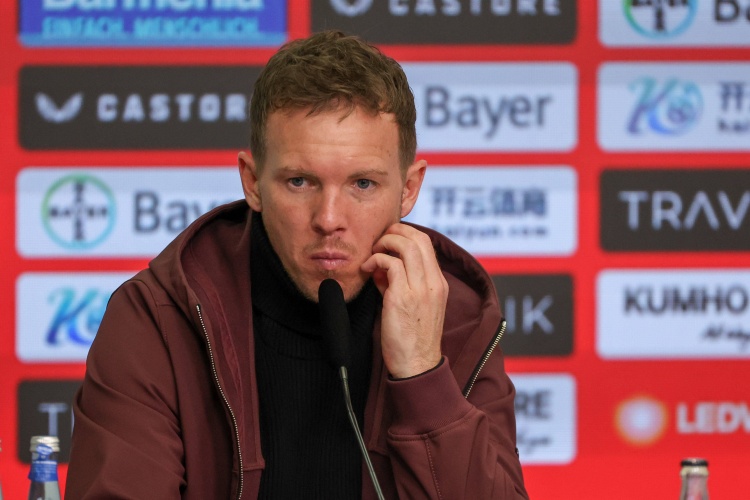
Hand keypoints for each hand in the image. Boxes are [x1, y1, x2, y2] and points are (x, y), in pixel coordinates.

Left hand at [361, 223, 448, 377]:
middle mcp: (434, 283)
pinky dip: (376, 261)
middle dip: (394, 232)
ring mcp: (420, 289)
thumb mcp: (412, 305)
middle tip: (378, 241)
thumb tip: (381, 266)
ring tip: (372, 254)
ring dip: (384, 243)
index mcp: (439, 283)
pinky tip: (367, 269)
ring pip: (406, 246)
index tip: (388, 240)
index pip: (426, 243)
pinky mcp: (402, 297)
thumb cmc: (412, 338)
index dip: (406, 234)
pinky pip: (390, 264)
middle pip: (418, 238)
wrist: (417, 366)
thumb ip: (399, 283)